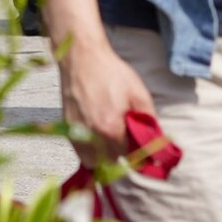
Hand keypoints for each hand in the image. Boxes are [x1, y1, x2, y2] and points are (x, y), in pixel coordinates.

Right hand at [57, 34, 157, 166]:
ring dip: (101, 158)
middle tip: (126, 143)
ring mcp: (75, 131)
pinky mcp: (66, 125)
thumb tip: (155, 140)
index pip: (126, 157)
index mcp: (111, 129)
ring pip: (89, 160)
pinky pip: (78, 149)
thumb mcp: (139, 94)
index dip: (136, 154)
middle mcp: (90, 135)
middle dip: (118, 157)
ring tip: (110, 142)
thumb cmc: (111, 73)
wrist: (82, 58)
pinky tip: (96, 137)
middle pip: (107, 163)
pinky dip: (87, 149)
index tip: (141, 149)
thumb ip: (149, 120)